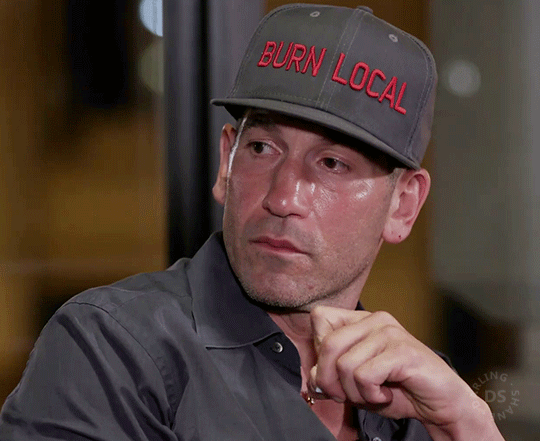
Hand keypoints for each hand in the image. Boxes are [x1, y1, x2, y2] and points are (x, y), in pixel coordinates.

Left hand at [308, 306, 503, 440]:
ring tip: (373, 394)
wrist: (440, 405)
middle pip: (328, 344)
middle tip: (347, 395)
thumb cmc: (399, 390)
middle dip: (330, 380)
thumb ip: (332, 376)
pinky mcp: (402, 351)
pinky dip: (370, 394)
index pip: (319, 318)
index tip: (335, 374)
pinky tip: (386, 394)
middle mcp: (375, 319)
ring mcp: (390, 333)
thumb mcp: (355, 383)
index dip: (319, 352)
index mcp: (361, 320)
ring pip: (345, 364)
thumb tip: (312, 379)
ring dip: (354, 392)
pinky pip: (364, 376)